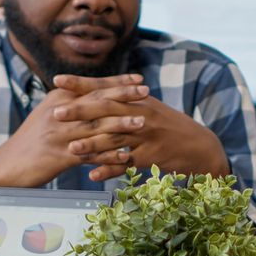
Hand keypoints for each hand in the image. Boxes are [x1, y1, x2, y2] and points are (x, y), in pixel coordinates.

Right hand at [0, 73, 147, 186]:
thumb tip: (94, 95)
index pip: (92, 86)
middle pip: (96, 101)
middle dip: (123, 95)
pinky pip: (90, 155)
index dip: (116, 81)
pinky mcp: (59, 156)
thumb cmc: (32, 141)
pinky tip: (126, 157)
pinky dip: (109, 156)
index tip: (138, 78)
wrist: (8, 165)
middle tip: (147, 91)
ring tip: (143, 122)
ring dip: (121, 124)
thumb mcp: (48, 116)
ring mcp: (59, 135)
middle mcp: (58, 113)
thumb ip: (70, 105)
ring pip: (96, 127)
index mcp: (57, 100)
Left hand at [57, 78, 229, 181]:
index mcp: (138, 100)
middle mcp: (142, 115)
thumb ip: (125, 100)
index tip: (57, 80)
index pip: (105, 88)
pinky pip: (127, 165)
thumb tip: (98, 90)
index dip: (81, 84)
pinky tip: (92, 176)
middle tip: (55, 113)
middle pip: (107, 111)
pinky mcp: (152, 158)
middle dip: (80, 111)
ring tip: (70, 149)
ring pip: (115, 139)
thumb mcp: (150, 108)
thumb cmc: (170, 126)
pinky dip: (110, 171)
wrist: (200, 146)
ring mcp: (147, 137)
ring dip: (92, 145)